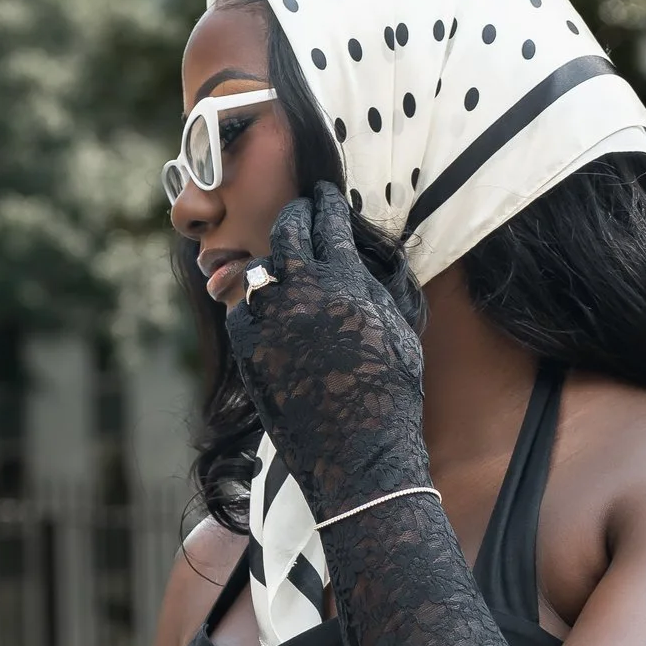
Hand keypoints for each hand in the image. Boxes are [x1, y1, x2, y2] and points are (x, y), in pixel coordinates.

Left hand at [223, 179, 428, 519]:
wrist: (358, 452)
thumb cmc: (391, 392)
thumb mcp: (403, 329)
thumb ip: (386, 284)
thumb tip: (376, 253)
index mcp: (345, 282)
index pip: (329, 224)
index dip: (326, 203)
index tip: (324, 193)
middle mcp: (302, 293)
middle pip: (287, 232)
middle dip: (295, 214)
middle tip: (300, 209)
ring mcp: (269, 320)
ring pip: (260, 270)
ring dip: (274, 262)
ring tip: (285, 260)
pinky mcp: (247, 349)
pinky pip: (242, 311)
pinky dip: (254, 306)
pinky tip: (267, 309)